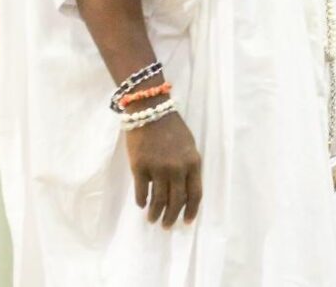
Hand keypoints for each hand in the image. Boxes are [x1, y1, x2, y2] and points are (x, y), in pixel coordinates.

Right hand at [125, 111, 201, 227]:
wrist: (150, 110)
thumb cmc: (171, 127)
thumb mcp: (188, 145)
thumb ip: (188, 167)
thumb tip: (183, 190)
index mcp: (193, 162)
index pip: (196, 193)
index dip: (191, 210)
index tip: (187, 222)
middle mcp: (177, 168)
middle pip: (177, 201)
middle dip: (171, 217)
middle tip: (166, 226)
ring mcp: (158, 168)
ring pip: (158, 201)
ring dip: (155, 213)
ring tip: (152, 220)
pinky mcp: (139, 167)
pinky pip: (142, 192)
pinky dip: (142, 201)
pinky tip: (141, 204)